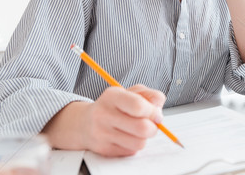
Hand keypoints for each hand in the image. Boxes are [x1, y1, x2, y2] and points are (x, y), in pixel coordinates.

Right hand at [42, 84, 165, 156]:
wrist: (85, 123)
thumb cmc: (113, 106)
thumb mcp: (130, 92)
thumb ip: (149, 95)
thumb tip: (159, 111)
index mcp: (112, 96)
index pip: (138, 106)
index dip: (153, 112)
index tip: (156, 114)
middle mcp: (104, 114)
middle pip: (142, 128)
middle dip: (153, 127)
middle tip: (151, 124)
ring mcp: (102, 134)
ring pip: (139, 143)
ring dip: (144, 138)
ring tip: (138, 131)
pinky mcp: (104, 149)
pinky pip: (131, 151)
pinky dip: (134, 145)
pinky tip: (127, 136)